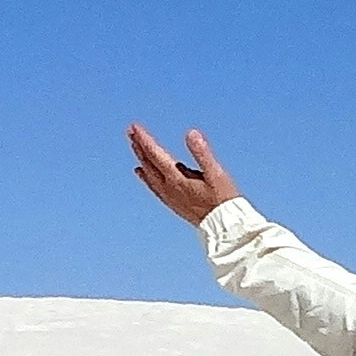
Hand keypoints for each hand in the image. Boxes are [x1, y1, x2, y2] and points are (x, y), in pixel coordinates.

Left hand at [127, 123, 243, 224]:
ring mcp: (170, 197)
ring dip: (141, 159)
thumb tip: (191, 133)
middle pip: (149, 164)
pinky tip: (142, 173)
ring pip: (149, 175)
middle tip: (130, 131)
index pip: (155, 155)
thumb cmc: (223, 200)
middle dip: (139, 146)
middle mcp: (169, 188)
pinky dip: (146, 177)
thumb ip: (202, 153)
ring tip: (135, 146)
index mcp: (177, 179)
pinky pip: (154, 187)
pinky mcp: (174, 204)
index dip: (145, 140)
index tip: (134, 126)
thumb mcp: (217, 174)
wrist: (225, 228)